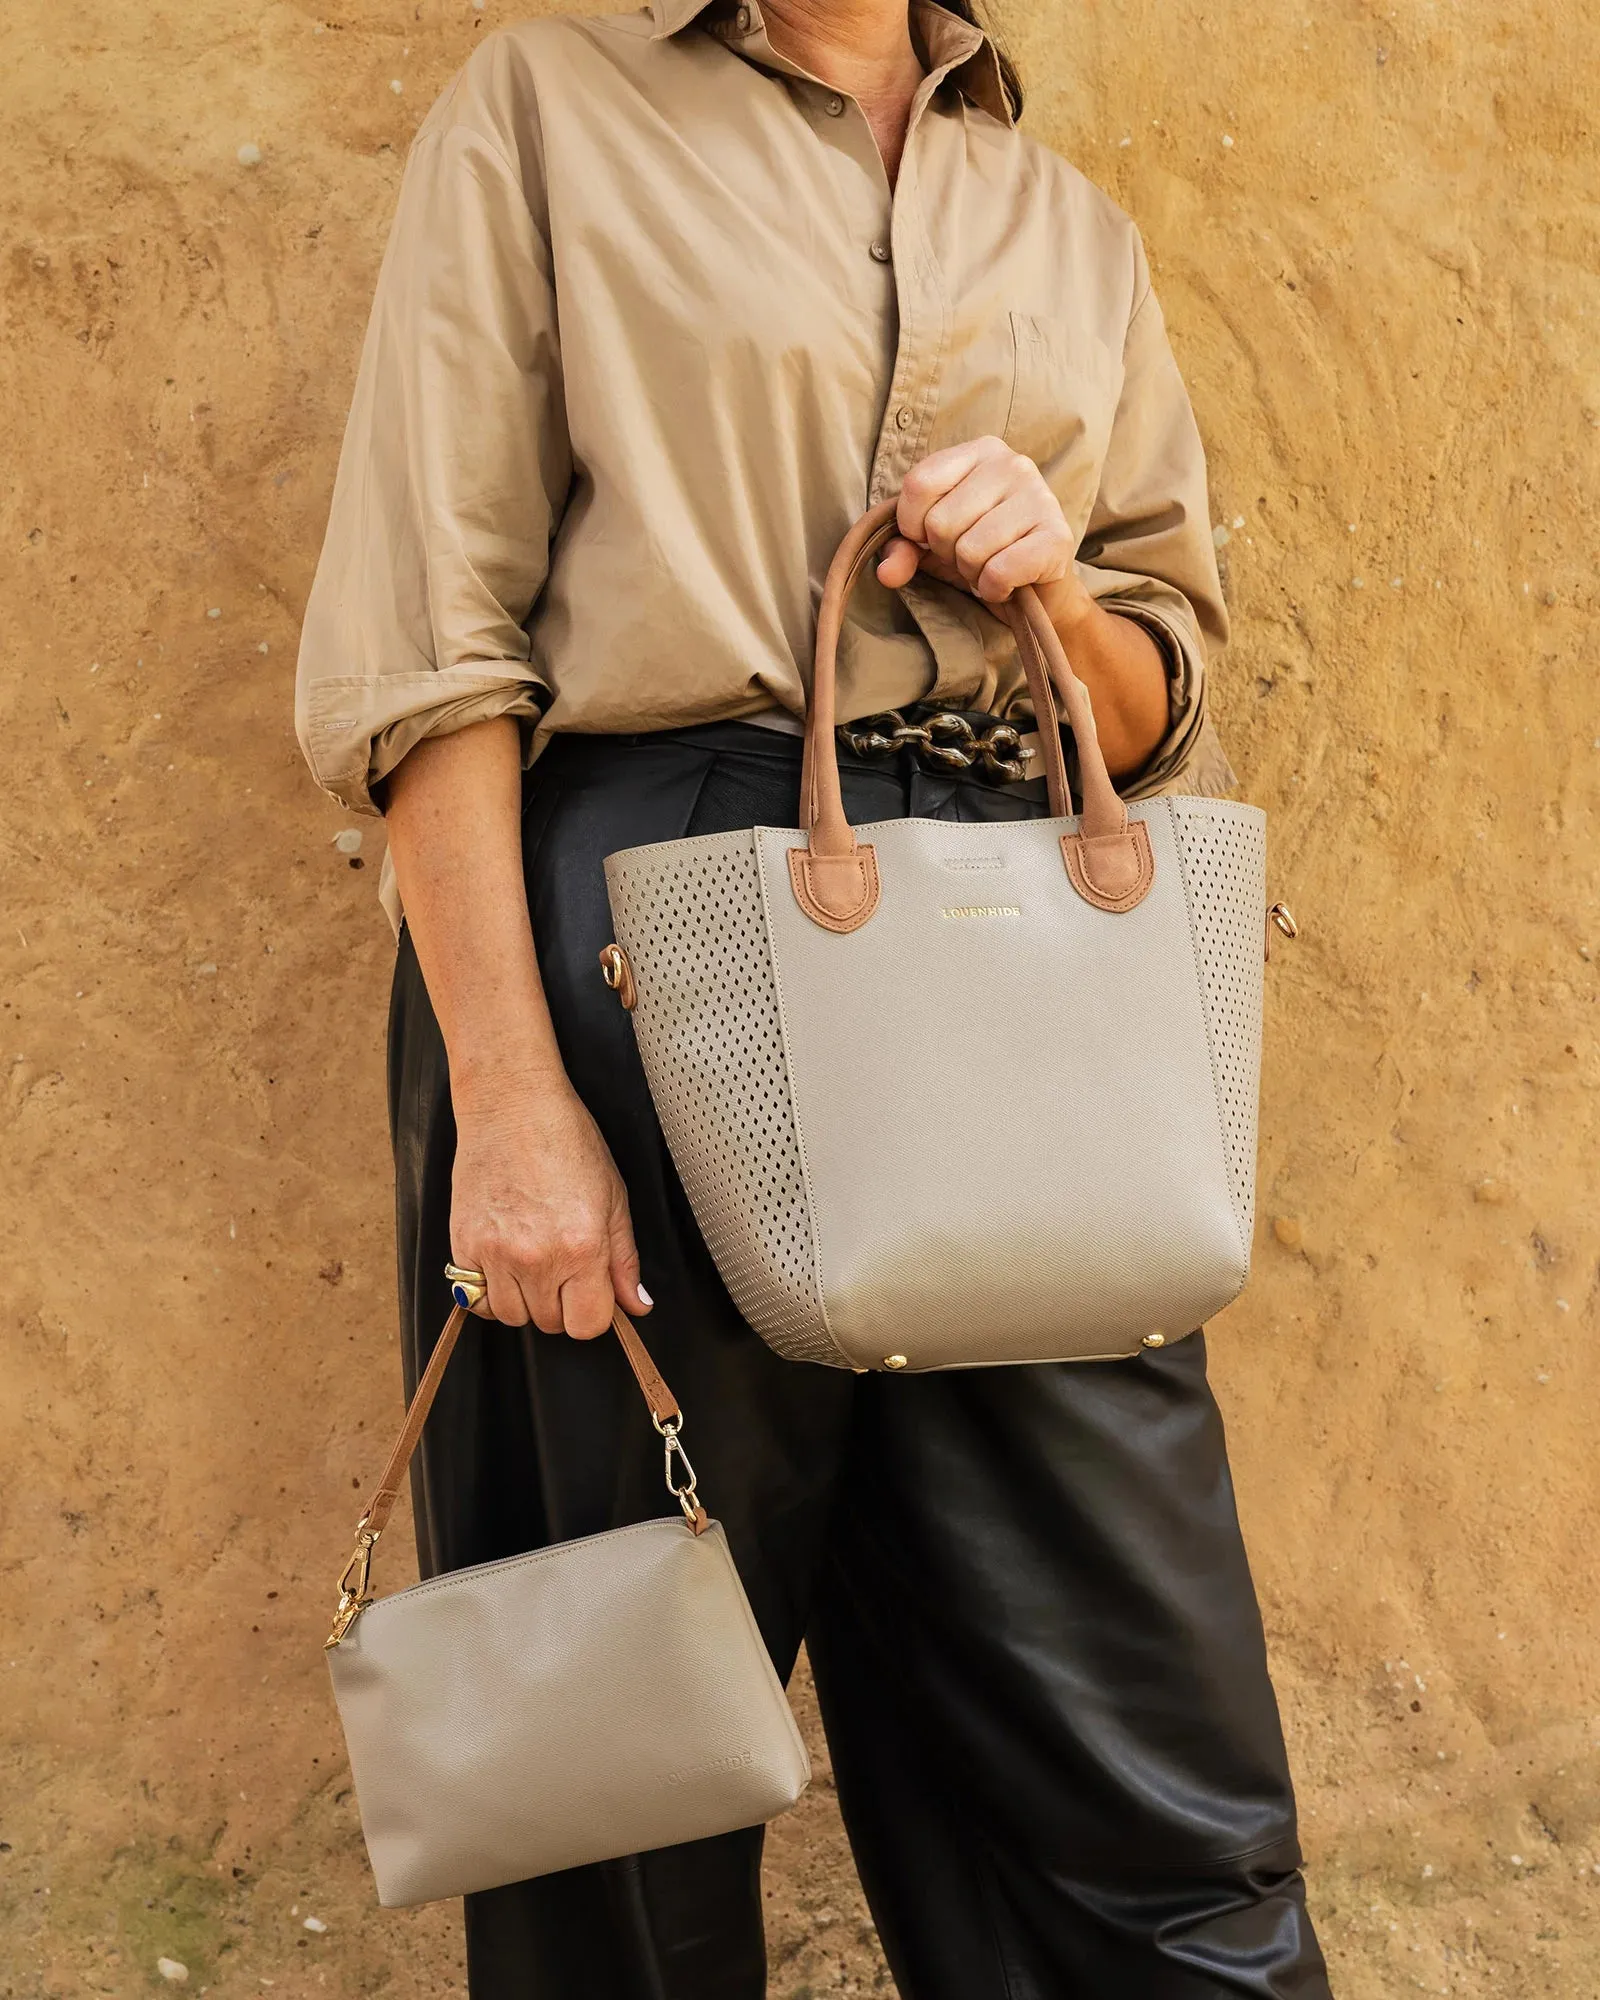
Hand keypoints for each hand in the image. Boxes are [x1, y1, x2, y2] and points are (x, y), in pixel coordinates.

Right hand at [448, 1078, 650, 1337]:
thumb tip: (637, 1305)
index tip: (591, 1292)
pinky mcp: (463, 1244)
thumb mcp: (614, 1198)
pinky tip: (504, 1262)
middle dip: (561, 1303)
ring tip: (533, 1261)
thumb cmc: (567, 1141)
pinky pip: (475, 1298)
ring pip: (512, 1317)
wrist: (513, 1105)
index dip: (593, 1312)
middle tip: (563, 1264)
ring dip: (525, 1300)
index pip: (587, 1325)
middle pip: (550, 1324)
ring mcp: (495, 1254)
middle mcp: (537, 1258)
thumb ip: (625, 1260)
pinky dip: (490, 1291)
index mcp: (582, 1247)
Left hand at [876, 436, 1094, 632]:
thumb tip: (887, 571)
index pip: (918, 484)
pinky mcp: (1057, 537)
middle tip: (972, 555)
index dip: (912, 525)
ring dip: (973, 573)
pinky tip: (1008, 582)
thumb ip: (903, 549)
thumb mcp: (933, 545)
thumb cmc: (983, 554)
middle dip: (947, 553)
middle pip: (940, 522)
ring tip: (991, 566)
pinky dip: (994, 589)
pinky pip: (999, 571)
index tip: (930, 538)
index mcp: (980, 451)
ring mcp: (1040, 497)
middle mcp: (1013, 464)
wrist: (1039, 590)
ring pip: (969, 550)